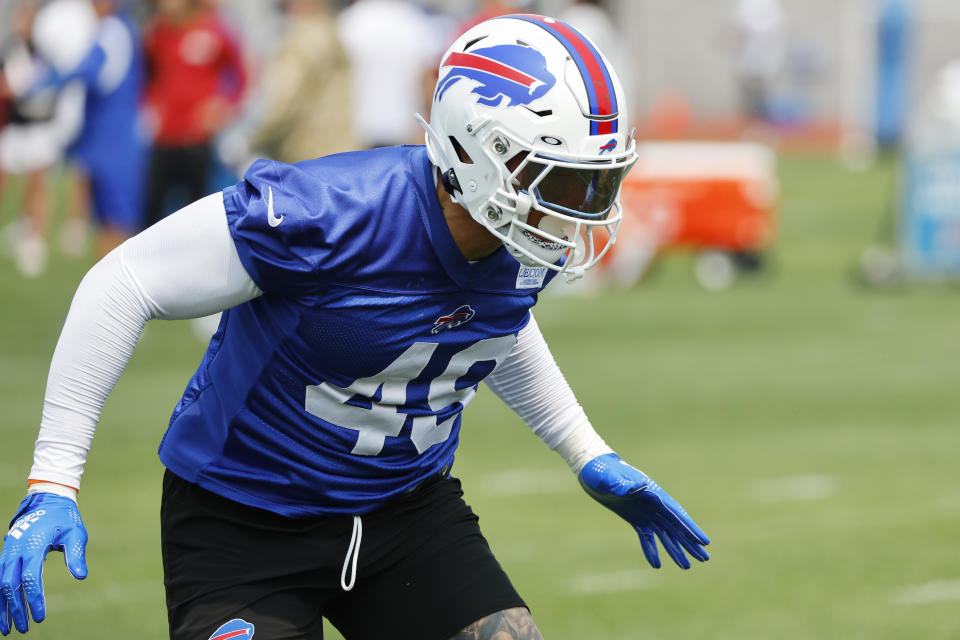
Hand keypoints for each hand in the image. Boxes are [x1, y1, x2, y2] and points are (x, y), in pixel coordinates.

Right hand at [0, 494, 87, 634]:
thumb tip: (80, 576)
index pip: (30, 577)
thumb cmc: (65, 518)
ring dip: (3, 606)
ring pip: (0, 584)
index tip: (40, 617)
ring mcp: (8, 552)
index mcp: (33, 544)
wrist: (47, 500)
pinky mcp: (6, 554)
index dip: (34, 599)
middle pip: (10, 585)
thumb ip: (76, 554)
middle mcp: (15, 549)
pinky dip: (0, 596)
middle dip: (16, 609)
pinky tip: (3, 611)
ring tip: (8, 628)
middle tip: (23, 629)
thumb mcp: (75, 533)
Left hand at [579, 453, 709, 568]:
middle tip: (704, 559)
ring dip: (675, 549)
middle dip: (689, 542)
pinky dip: (651, 549)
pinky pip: (646, 536)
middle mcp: (652, 503)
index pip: (675, 513)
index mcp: (652, 493)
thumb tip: (641, 487)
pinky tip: (656, 565)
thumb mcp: (609, 478)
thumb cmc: (601, 471)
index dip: (690, 528)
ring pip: (664, 533)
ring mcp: (644, 511)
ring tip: (686, 566)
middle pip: (675, 526)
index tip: (703, 542)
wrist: (591, 469)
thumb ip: (623, 484)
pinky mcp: (634, 517)